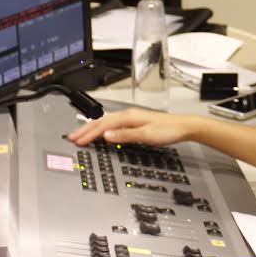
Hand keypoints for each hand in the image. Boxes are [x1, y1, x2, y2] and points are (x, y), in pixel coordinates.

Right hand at [68, 109, 194, 146]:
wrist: (184, 127)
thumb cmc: (168, 130)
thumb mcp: (146, 135)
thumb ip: (125, 135)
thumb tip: (106, 136)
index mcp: (128, 117)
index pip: (102, 125)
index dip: (88, 134)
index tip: (77, 141)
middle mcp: (128, 115)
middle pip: (101, 121)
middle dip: (85, 130)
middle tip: (72, 137)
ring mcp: (131, 118)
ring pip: (106, 122)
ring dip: (92, 129)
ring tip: (81, 135)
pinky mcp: (135, 122)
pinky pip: (112, 124)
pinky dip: (102, 129)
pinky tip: (101, 132)